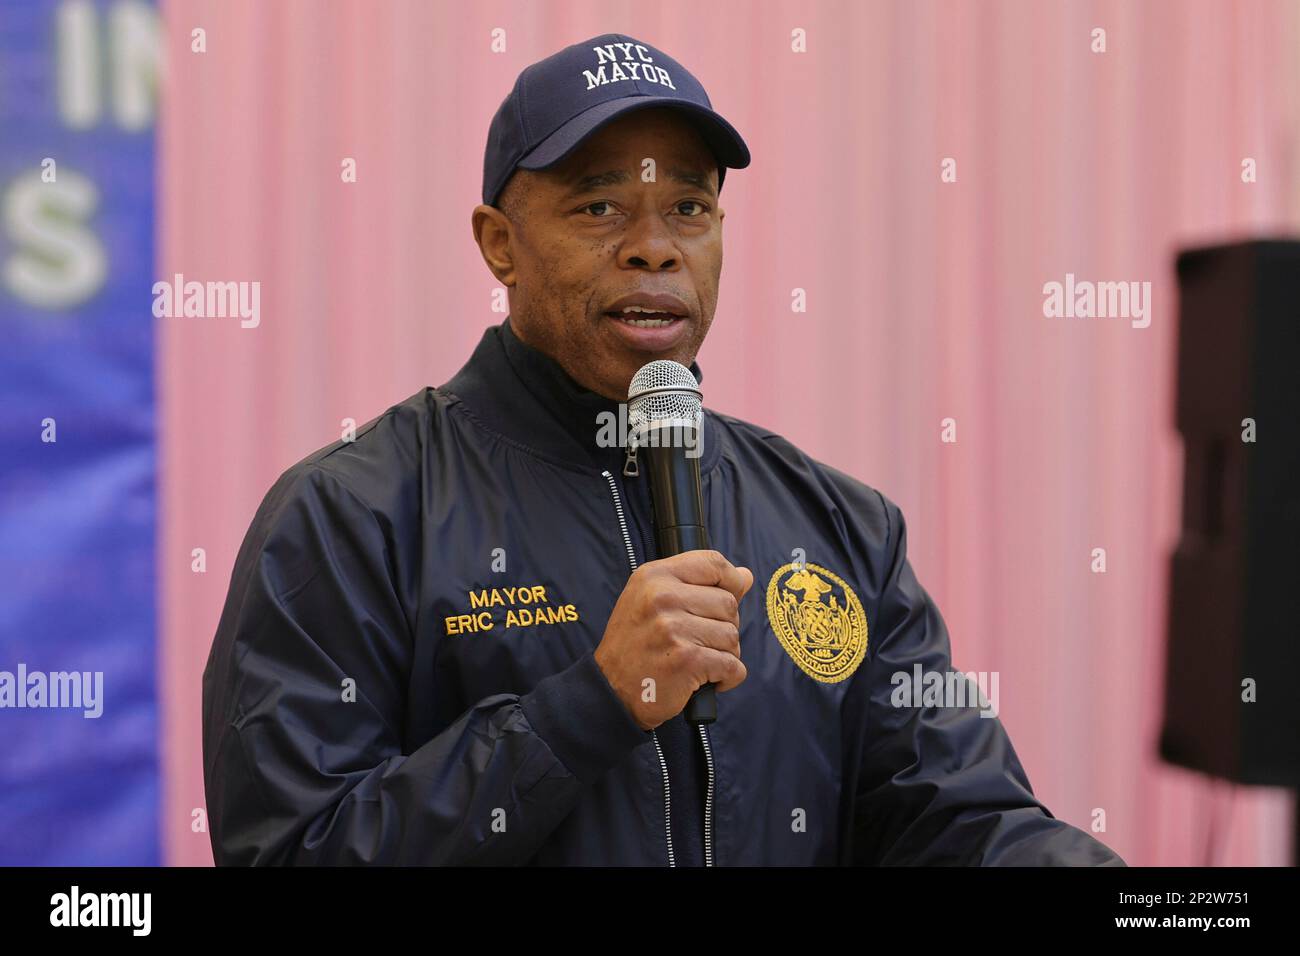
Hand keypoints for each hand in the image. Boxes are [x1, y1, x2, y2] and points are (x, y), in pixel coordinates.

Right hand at [594, 550, 753, 729]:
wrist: (611, 690)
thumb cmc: (635, 644)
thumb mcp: (652, 600)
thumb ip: (697, 585)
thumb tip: (745, 576)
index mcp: (655, 576)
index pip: (713, 563)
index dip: (732, 580)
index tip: (731, 596)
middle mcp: (663, 597)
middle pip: (728, 603)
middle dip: (723, 626)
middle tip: (699, 641)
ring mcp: (674, 629)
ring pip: (732, 636)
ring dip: (724, 654)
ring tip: (697, 661)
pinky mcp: (687, 661)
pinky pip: (732, 666)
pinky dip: (727, 678)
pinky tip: (706, 680)